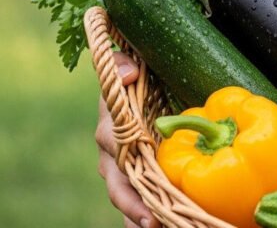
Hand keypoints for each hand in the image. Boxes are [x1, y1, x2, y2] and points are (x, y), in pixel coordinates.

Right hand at [95, 51, 153, 227]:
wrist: (140, 93)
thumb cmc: (137, 81)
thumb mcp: (130, 68)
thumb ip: (124, 64)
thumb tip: (128, 73)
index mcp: (111, 128)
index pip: (113, 147)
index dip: (123, 159)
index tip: (137, 177)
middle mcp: (113, 155)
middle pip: (118, 184)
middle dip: (133, 205)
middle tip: (152, 222)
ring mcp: (123, 171)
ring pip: (127, 199)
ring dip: (138, 217)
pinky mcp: (137, 180)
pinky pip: (138, 204)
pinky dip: (147, 218)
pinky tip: (165, 226)